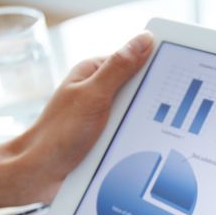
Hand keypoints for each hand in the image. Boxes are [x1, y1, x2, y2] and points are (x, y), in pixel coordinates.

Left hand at [0, 31, 153, 214]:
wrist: (40, 175)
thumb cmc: (58, 134)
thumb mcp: (93, 96)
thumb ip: (119, 68)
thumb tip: (145, 39)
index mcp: (95, 73)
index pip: (136, 60)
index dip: (156, 67)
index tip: (175, 77)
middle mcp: (100, 92)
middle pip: (140, 90)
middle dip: (151, 103)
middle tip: (158, 115)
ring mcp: (105, 116)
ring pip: (139, 115)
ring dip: (144, 127)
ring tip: (148, 137)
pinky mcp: (108, 138)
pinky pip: (132, 134)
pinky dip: (137, 141)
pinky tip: (144, 150)